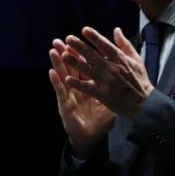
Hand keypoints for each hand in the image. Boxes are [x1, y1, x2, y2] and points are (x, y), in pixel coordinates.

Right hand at [49, 38, 114, 155]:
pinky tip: (52, 73)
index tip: (78, 38)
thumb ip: (114, 85)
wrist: (91, 137)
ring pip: (63, 76)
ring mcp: (70, 96)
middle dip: (65, 53)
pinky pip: (61, 92)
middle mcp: (77, 88)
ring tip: (53, 51)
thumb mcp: (110, 100)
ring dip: (57, 63)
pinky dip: (56, 82)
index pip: (85, 65)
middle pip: (71, 67)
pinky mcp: (65, 106)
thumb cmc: (100, 120)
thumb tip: (122, 72)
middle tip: (59, 40)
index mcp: (89, 85)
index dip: (81, 52)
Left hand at [57, 27, 154, 119]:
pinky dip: (78, 84)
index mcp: (121, 60)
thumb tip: (116, 30)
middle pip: (94, 56)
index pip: (106, 46)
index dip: (95, 38)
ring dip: (76, 62)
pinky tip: (67, 79)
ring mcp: (108, 82)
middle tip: (69, 38)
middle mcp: (113, 69)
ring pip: (89, 70)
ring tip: (64, 55)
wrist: (144, 103)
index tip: (84, 29)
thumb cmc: (139, 80)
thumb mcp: (136, 60)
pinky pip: (88, 88)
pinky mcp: (103, 94)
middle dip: (81, 47)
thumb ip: (125, 44)